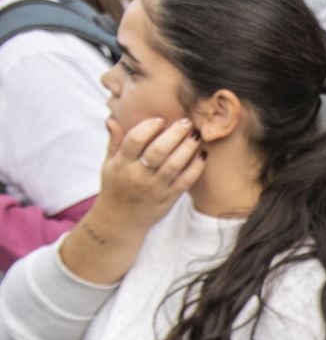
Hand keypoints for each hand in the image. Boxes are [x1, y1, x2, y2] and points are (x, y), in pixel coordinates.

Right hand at [98, 117, 204, 233]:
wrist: (121, 220)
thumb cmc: (116, 187)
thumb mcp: (109, 164)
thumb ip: (114, 142)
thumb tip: (112, 119)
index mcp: (122, 164)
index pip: (134, 140)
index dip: (148, 127)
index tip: (160, 118)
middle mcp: (139, 175)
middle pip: (158, 151)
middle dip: (174, 134)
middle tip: (186, 121)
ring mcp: (156, 188)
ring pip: (174, 165)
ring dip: (188, 148)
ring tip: (196, 135)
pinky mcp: (169, 198)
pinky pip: (185, 181)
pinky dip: (196, 168)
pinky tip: (203, 155)